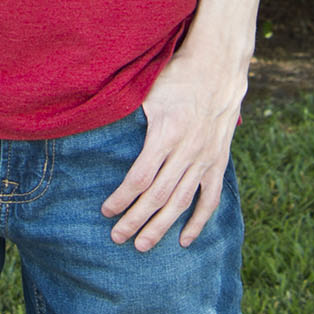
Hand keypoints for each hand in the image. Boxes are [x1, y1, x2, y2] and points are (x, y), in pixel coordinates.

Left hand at [101, 38, 246, 250]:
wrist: (219, 67)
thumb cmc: (176, 75)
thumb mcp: (148, 90)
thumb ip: (128, 113)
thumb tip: (94, 123)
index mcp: (165, 133)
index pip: (139, 177)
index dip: (121, 198)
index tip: (106, 211)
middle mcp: (186, 151)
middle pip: (157, 196)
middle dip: (135, 220)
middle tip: (117, 238)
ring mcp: (204, 158)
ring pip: (181, 202)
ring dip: (162, 227)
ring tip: (143, 246)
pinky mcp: (218, 161)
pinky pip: (210, 198)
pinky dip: (199, 221)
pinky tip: (185, 240)